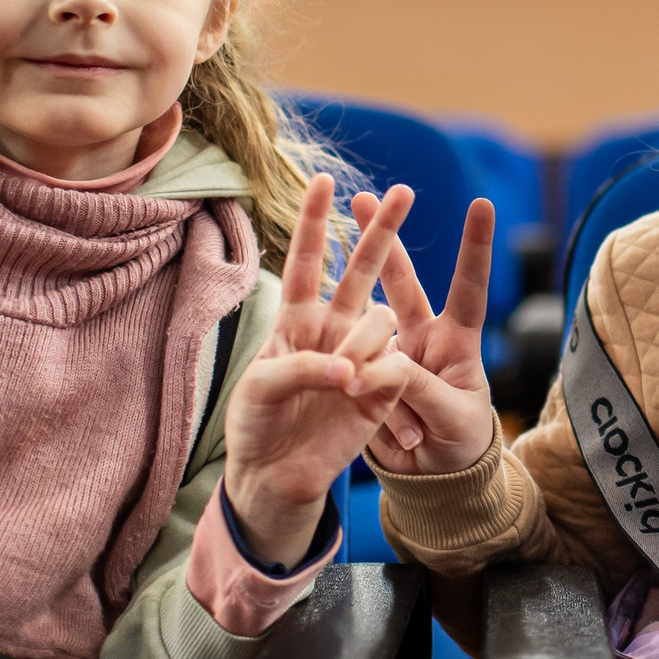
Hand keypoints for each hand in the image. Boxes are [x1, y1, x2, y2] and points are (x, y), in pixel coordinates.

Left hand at [222, 175, 416, 565]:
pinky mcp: (382, 389)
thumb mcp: (259, 389)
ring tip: (341, 387)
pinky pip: (393, 368)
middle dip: (381, 229)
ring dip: (361, 345)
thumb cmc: (255, 426)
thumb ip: (299, 367)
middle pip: (360, 268)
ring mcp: (360, 355)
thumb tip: (347, 370)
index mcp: (296, 319)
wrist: (276, 478)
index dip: (316, 221)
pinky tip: (355, 402)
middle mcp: (331, 329)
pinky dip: (377, 378)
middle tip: (403, 190)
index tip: (326, 180)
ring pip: (378, 321)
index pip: (307, 261)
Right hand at [356, 191, 497, 476]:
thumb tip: (378, 363)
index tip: (481, 203)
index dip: (475, 248)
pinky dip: (361, 399)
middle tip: (361, 196)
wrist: (432, 484)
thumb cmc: (461, 447)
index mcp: (456, 343)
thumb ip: (418, 388)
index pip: (469, 288)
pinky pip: (352, 376)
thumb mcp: (452, 419)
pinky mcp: (360, 381)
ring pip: (364, 324)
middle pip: (401, 283)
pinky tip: (396, 434)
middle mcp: (421, 340)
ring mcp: (388, 358)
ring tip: (360, 384)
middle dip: (382, 238)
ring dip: (353, 329)